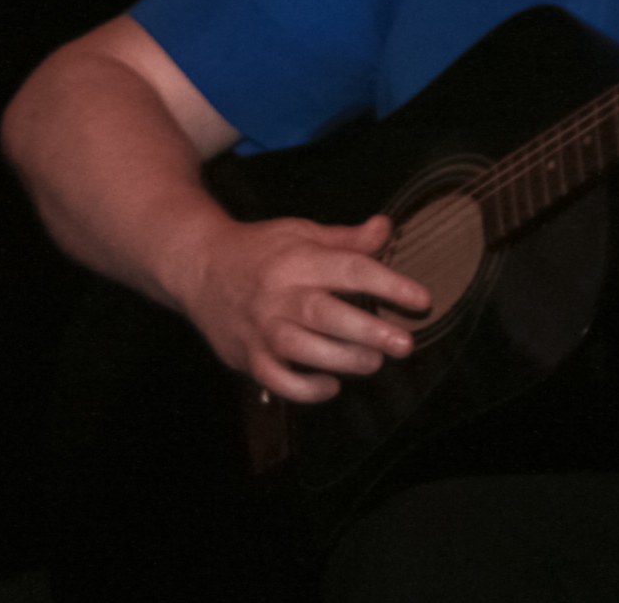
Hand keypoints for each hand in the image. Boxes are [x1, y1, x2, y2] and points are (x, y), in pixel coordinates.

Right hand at [173, 212, 431, 402]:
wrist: (198, 267)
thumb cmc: (258, 251)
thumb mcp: (299, 234)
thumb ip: (345, 239)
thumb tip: (386, 228)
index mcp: (296, 260)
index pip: (348, 269)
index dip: (388, 283)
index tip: (420, 298)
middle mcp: (278, 294)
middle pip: (326, 314)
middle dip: (369, 330)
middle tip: (404, 342)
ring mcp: (261, 328)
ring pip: (303, 350)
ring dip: (343, 359)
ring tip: (373, 361)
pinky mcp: (249, 356)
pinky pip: (278, 380)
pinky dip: (306, 389)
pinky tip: (331, 385)